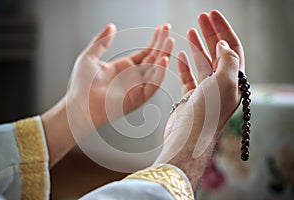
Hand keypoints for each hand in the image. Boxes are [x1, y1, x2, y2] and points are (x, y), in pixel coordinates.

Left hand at [42, 23, 173, 166]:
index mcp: (124, 67)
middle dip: (161, 44)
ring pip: (156, 70)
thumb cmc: (81, 86)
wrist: (79, 105)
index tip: (162, 28)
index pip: (145, 52)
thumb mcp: (90, 56)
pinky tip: (164, 60)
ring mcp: (137, 87)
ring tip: (169, 41)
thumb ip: (102, 41)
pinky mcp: (138, 98)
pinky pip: (153, 85)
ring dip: (164, 55)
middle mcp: (133, 77)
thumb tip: (111, 26)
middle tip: (168, 29)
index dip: (154, 40)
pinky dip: (160, 73)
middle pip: (153, 58)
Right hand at [154, 10, 243, 190]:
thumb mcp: (224, 82)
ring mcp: (205, 92)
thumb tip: (223, 45)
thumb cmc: (207, 113)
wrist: (188, 139)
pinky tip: (180, 55)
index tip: (212, 15)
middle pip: (217, 53)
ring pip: (202, 63)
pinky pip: (188, 77)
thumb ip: (227, 60)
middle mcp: (221, 85)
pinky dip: (185, 65)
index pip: (231, 48)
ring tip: (190, 31)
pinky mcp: (190, 98)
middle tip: (200, 17)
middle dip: (210, 33)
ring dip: (197, 46)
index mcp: (233, 81)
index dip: (223, 30)